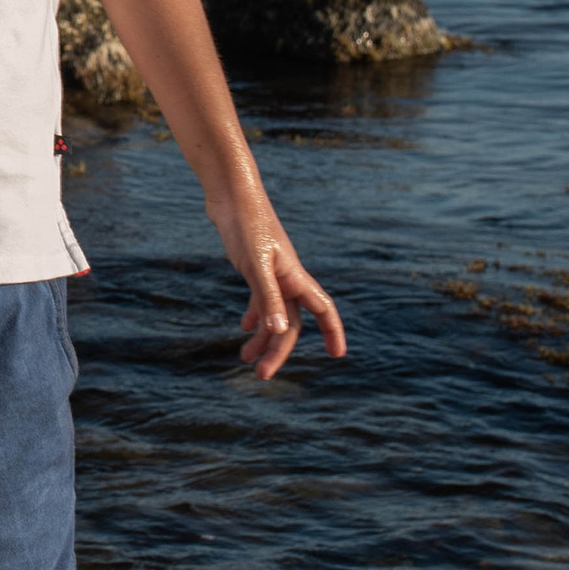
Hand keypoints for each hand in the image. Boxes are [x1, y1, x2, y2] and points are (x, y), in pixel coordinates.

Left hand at [211, 192, 346, 379]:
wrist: (231, 195)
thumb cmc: (247, 224)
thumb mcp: (255, 264)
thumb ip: (268, 297)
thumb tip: (281, 332)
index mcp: (294, 277)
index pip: (323, 309)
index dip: (333, 332)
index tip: (338, 355)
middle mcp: (287, 277)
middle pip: (291, 322)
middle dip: (279, 350)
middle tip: (262, 375)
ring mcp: (270, 272)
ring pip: (274, 314)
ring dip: (263, 337)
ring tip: (246, 360)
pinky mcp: (254, 266)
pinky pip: (260, 299)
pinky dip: (254, 315)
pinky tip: (243, 329)